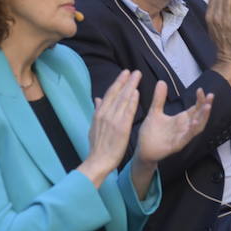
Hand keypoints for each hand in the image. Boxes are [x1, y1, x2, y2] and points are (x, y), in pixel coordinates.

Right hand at [79, 70, 140, 185]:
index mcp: (99, 113)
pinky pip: (128, 111)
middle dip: (125, 80)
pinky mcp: (121, 127)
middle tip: (134, 71)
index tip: (124, 74)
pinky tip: (137, 93)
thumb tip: (97, 98)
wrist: (98, 160)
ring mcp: (113, 120)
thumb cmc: (97, 146)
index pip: (109, 94)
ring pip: (123, 99)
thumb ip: (97, 111)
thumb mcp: (93, 126)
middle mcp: (105, 114)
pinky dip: (132, 101)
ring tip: (137, 77)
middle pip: (117, 93)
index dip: (118, 82)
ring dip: (131, 86)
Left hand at [134, 82, 213, 165]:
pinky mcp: (176, 145)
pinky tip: (194, 122)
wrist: (143, 150)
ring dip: (203, 117)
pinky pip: (186, 138)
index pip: (195, 108)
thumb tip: (162, 82)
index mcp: (181, 120)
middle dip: (206, 106)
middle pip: (199, 116)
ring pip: (197, 127)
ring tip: (207, 107)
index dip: (200, 100)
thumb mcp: (154, 111)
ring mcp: (181, 137)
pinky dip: (191, 131)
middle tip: (210, 96)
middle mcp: (184, 128)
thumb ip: (159, 98)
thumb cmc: (151, 133)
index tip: (201, 89)